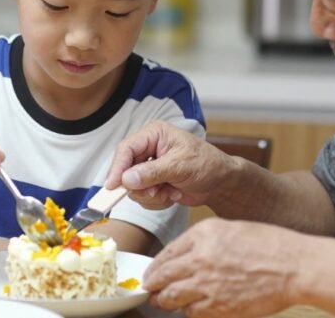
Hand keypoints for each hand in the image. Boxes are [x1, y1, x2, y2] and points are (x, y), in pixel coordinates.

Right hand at [104, 121, 234, 208]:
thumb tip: (126, 179)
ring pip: (133, 188)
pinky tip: (173, 193)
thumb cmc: (207, 164)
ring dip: (152, 195)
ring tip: (171, 190)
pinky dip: (157, 201)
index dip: (117, 167)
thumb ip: (152, 172)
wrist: (221, 183)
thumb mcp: (180, 166)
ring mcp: (149, 168)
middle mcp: (148, 149)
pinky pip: (143, 197)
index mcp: (154, 134)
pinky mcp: (152, 184)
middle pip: (125, 170)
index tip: (113, 186)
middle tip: (157, 191)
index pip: (126, 149)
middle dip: (141, 186)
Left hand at [144, 218, 302, 316]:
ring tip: (163, 302)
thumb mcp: (231, 229)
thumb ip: (204, 241)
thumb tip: (185, 256)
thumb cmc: (270, 246)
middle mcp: (200, 258)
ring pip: (172, 298)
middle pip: (162, 277)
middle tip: (151, 291)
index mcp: (202, 235)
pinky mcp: (217, 306)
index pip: (166, 253)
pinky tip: (191, 309)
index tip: (152, 273)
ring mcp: (207, 284)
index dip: (155, 267)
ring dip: (165, 301)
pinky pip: (192, 312)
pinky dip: (188, 312)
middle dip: (153, 286)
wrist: (293, 267)